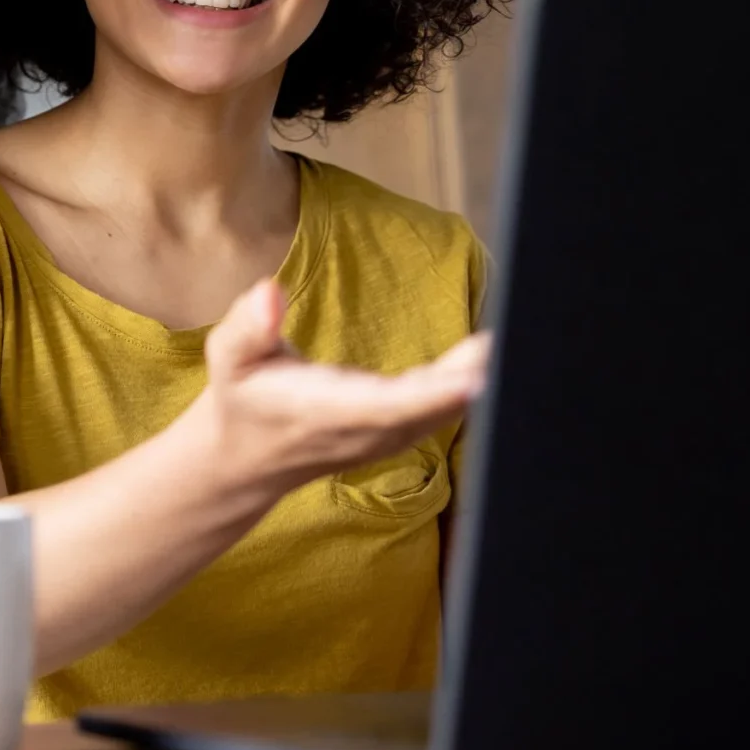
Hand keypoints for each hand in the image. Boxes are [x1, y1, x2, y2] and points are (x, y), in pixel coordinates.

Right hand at [187, 278, 487, 503]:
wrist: (247, 458)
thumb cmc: (243, 398)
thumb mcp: (229, 356)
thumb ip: (249, 324)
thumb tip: (269, 291)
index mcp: (327, 411)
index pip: (388, 405)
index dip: (433, 393)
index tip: (475, 377)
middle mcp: (368, 430)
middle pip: (436, 407)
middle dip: (479, 376)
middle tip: (517, 333)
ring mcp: (390, 436)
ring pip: (450, 410)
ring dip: (484, 379)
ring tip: (520, 331)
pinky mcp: (403, 432)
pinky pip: (448, 409)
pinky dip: (476, 384)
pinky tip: (497, 353)